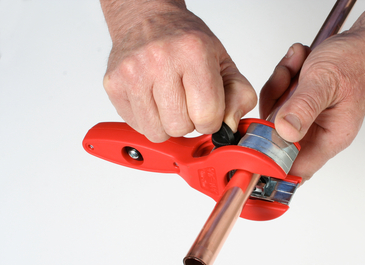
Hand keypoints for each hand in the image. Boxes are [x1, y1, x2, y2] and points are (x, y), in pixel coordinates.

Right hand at [101, 3, 255, 141]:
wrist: (147, 18)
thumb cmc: (185, 41)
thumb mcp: (223, 61)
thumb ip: (239, 94)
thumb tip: (229, 126)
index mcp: (193, 53)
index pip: (207, 116)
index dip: (211, 121)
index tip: (207, 111)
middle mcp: (160, 61)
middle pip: (180, 127)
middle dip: (188, 122)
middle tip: (187, 103)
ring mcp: (133, 73)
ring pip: (157, 132)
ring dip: (167, 124)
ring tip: (170, 102)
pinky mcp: (113, 84)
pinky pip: (137, 126)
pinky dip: (149, 120)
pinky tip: (153, 100)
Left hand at [260, 34, 364, 181]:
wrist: (362, 41)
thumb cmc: (355, 61)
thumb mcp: (325, 81)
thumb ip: (304, 107)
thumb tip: (284, 131)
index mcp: (331, 137)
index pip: (297, 168)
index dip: (273, 165)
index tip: (256, 146)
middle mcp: (318, 132)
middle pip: (277, 137)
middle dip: (275, 108)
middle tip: (289, 83)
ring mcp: (307, 118)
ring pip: (273, 114)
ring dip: (280, 86)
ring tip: (299, 67)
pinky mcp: (299, 104)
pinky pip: (277, 97)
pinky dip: (283, 78)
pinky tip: (299, 63)